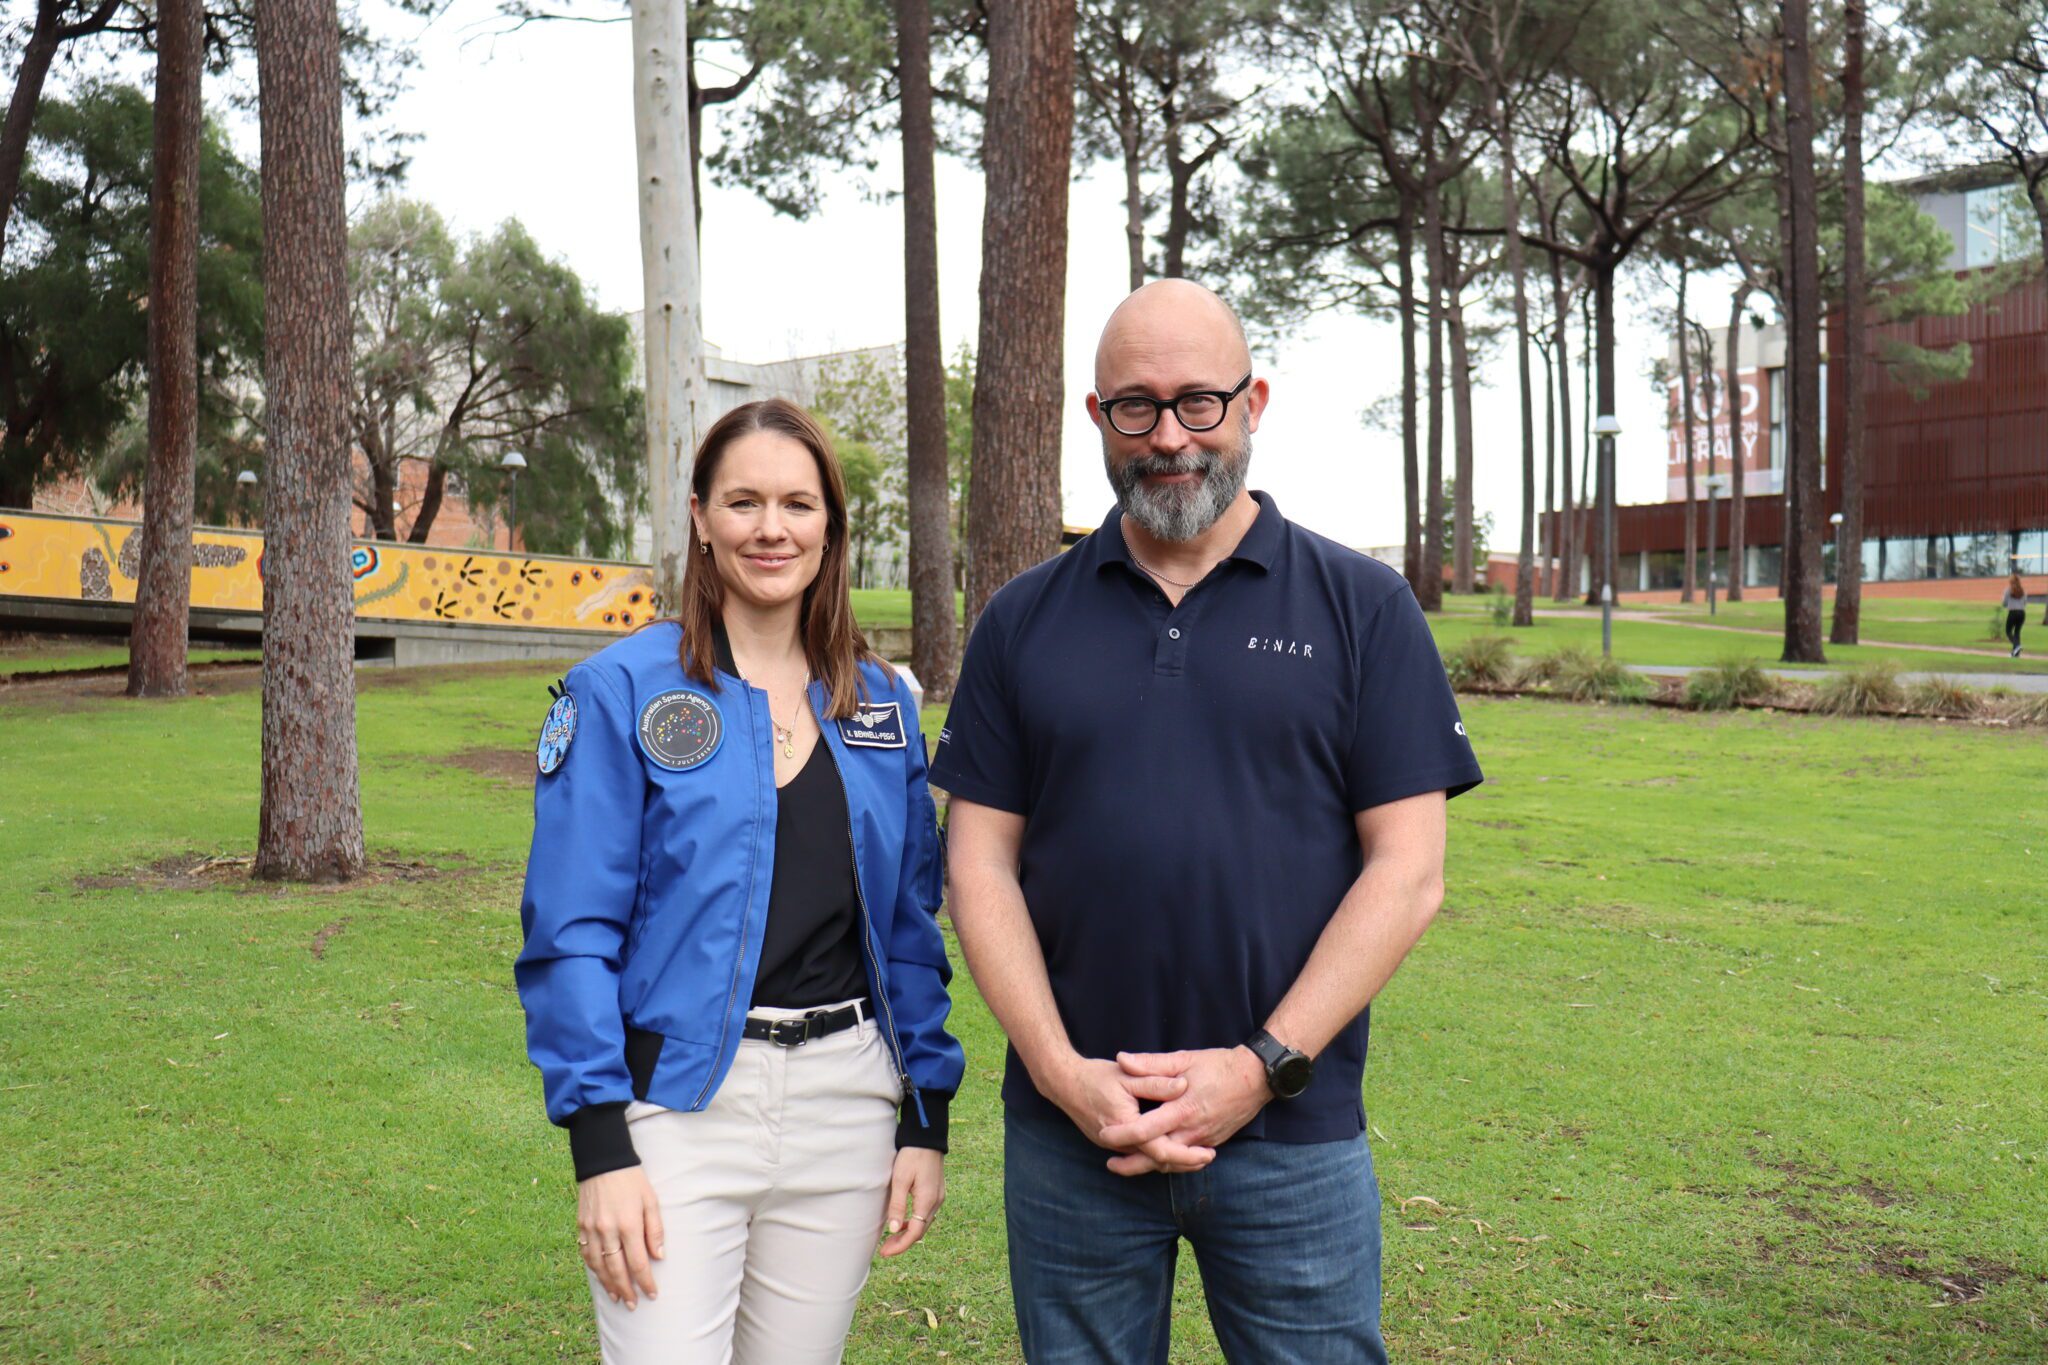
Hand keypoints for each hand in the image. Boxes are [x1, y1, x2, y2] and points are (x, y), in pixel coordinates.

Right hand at [577, 1166, 663, 1308]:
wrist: (603, 1163)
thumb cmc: (632, 1181)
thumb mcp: (651, 1200)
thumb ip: (655, 1230)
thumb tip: (659, 1257)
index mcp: (628, 1224)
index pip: (638, 1262)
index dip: (645, 1281)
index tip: (652, 1293)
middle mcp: (608, 1230)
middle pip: (617, 1270)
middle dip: (626, 1290)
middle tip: (633, 1304)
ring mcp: (591, 1230)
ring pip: (598, 1266)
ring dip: (608, 1284)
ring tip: (617, 1297)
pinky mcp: (581, 1226)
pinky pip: (586, 1254)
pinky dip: (594, 1269)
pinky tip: (601, 1276)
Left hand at [879, 1147, 944, 1257]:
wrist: (927, 1138)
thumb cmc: (911, 1156)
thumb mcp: (900, 1180)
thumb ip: (897, 1205)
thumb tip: (894, 1229)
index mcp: (928, 1200)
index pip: (915, 1233)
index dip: (900, 1245)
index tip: (885, 1252)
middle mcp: (936, 1201)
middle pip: (921, 1231)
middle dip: (903, 1242)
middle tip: (885, 1250)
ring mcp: (938, 1197)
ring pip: (924, 1223)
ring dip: (908, 1233)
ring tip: (891, 1239)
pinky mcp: (936, 1192)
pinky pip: (926, 1214)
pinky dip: (914, 1222)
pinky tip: (903, 1222)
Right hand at [1041, 1054, 1211, 1174]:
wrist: (1064, 1083)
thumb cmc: (1096, 1077)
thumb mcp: (1128, 1076)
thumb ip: (1156, 1081)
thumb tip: (1183, 1085)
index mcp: (1126, 1126)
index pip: (1162, 1150)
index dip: (1187, 1154)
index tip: (1208, 1152)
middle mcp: (1120, 1143)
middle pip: (1157, 1162)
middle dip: (1184, 1163)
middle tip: (1209, 1157)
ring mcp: (1114, 1146)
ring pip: (1148, 1161)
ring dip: (1172, 1160)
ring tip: (1197, 1156)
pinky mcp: (1112, 1144)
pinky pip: (1139, 1155)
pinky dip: (1157, 1154)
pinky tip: (1172, 1146)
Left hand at [1097, 1047, 1269, 1175]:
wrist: (1256, 1078)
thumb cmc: (1219, 1065)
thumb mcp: (1183, 1059)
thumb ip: (1150, 1063)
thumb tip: (1121, 1059)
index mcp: (1182, 1109)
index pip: (1146, 1130)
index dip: (1122, 1135)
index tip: (1103, 1135)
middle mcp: (1193, 1130)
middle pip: (1157, 1156)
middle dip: (1132, 1165)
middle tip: (1110, 1164)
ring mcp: (1204, 1139)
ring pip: (1173, 1162)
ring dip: (1149, 1166)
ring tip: (1127, 1165)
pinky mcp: (1212, 1142)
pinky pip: (1186, 1158)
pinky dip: (1170, 1162)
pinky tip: (1156, 1159)